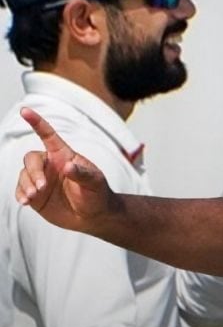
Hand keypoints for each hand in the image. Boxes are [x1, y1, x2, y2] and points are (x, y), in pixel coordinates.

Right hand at [15, 107, 114, 226]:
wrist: (94, 216)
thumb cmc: (98, 193)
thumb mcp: (95, 182)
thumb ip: (82, 173)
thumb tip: (67, 166)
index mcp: (64, 155)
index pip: (48, 136)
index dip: (37, 122)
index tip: (25, 110)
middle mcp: (50, 165)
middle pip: (31, 159)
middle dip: (33, 172)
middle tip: (41, 187)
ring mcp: (41, 179)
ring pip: (24, 175)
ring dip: (26, 185)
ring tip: (34, 196)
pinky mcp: (35, 194)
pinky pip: (21, 190)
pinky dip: (20, 194)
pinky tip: (25, 201)